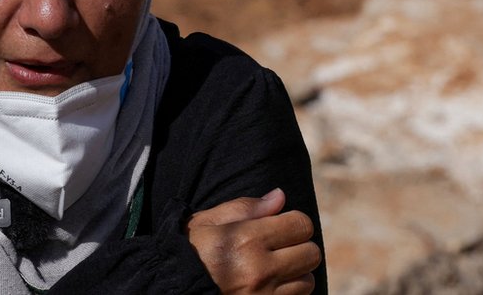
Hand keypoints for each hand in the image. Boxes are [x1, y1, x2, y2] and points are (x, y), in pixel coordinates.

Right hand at [185, 188, 321, 294]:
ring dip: (295, 273)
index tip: (278, 226)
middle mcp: (260, 269)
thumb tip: (280, 196)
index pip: (301, 224)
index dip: (292, 222)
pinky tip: (269, 284)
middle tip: (278, 247)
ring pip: (307, 280)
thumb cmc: (187, 252)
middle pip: (311, 253)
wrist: (170, 286)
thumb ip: (245, 208)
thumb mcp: (206, 222)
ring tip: (273, 269)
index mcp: (246, 239)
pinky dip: (289, 291)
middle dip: (298, 246)